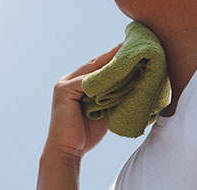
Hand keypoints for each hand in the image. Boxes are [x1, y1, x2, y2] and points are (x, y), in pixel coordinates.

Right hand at [43, 44, 121, 158]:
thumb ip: (111, 97)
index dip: (114, 59)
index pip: (97, 67)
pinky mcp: (64, 91)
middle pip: (95, 64)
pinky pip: (86, 81)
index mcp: (76, 84)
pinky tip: (116, 71)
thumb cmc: (85, 134)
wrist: (67, 152)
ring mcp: (64, 85)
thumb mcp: (102, 111)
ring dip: (110, 61)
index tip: (131, 49)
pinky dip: (101, 77)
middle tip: (132, 44)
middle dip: (113, 55)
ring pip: (91, 69)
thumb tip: (133, 85)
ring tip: (128, 53)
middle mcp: (68, 81)